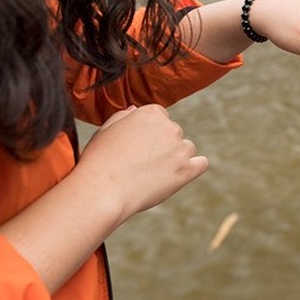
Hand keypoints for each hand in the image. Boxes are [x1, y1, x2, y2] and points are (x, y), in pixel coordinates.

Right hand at [78, 104, 206, 221]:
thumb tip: (135, 109)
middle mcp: (170, 127)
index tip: (138, 146)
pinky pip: (201, 164)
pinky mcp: (187, 170)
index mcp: (151, 113)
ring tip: (152, 173)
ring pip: (186, 149)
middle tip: (140, 163)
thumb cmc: (98, 160)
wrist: (102, 190)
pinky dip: (194, 167)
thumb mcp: (106, 130)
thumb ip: (123, 116)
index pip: (160, 117)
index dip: (149, 133)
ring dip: (176, 158)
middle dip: (162, 145)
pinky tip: (181, 173)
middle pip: (174, 133)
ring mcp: (180, 149)